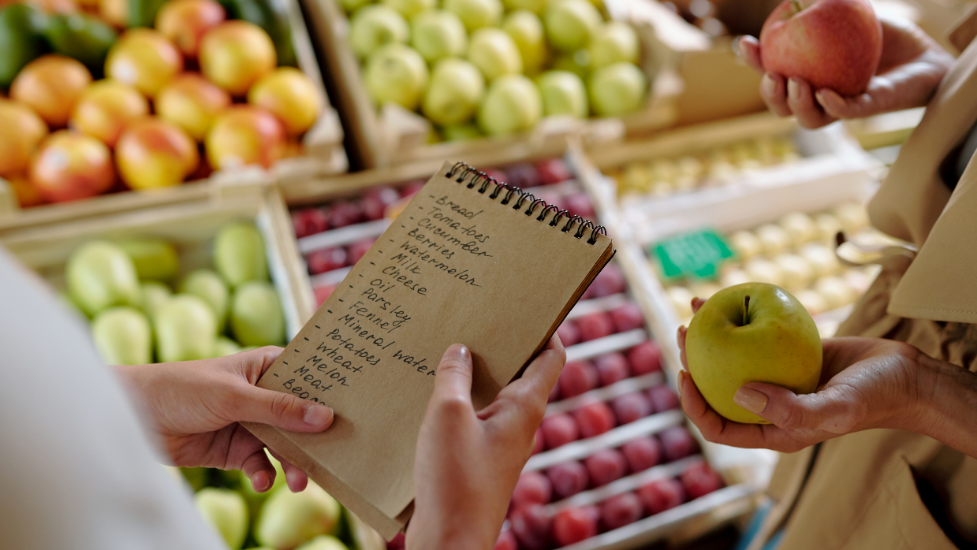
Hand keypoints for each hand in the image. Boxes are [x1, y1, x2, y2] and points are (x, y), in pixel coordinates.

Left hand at [114, 347, 334, 492]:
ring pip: (284, 444)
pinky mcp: (235, 449)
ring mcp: (250, 422)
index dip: (333, 393)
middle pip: (302, 417)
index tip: (360, 411)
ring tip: (298, 482)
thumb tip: (326, 417)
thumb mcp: (234, 397)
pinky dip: (264, 474)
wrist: (131, 417)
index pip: (310, 377)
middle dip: (316, 439)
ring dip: (292, 463)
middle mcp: (263, 394)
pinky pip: (261, 464)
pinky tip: (259, 481)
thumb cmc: (180, 388)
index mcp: (267, 367)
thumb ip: (279, 409)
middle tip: (333, 459)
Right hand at [407, 337, 565, 549]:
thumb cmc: (455, 481)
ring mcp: (500, 443)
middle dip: (500, 344)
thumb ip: (454, 376)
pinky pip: (474, 419)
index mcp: (525, 407)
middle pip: (520, 371)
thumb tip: (459, 350)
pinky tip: (429, 393)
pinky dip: (459, 401)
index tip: (527, 305)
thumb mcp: (447, 416)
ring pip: (493, 395)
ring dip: (474, 373)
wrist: (449, 542)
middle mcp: (519, 423)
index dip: (545, 327)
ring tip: (445, 348)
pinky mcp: (479, 460)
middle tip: (474, 318)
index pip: (551, 356)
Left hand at [676, 298, 925, 452]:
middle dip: (693, 363)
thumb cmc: (872, 398)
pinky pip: (755, 338)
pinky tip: (727, 297)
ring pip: (731, 361)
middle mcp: (768, 407)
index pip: (719, 426)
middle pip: (716, 390)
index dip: (693, 405)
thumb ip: (790, 409)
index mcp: (771, 430)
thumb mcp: (834, 408)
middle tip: (684, 331)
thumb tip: (739, 394)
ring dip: (711, 338)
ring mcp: (776, 381)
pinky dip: (740, 320)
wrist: (904, 374)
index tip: (683, 372)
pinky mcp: (788, 356)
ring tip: (695, 308)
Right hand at [737, 17, 952, 127]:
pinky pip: (846, 112)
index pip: (772, 72)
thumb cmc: (883, 34)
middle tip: (773, 76)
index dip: (754, 61)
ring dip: (796, 105)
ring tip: (795, 83)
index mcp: (807, 76)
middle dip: (771, 95)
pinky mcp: (869, 108)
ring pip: (809, 119)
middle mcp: (819, 97)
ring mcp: (842, 105)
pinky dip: (832, 106)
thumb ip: (823, 5)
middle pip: (784, 107)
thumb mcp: (848, 12)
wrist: (925, 54)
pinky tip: (824, 92)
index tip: (745, 43)